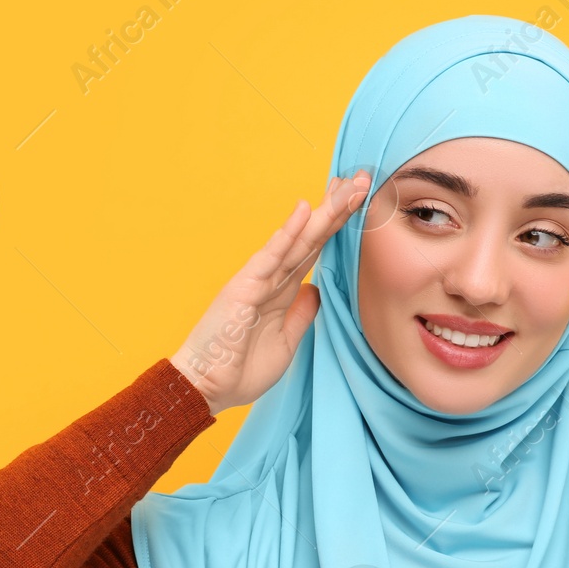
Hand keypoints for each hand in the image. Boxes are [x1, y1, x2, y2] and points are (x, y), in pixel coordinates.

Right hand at [170, 170, 370, 416]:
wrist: (206, 387)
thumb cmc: (239, 370)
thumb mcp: (286, 343)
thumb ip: (301, 314)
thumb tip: (316, 290)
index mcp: (281, 292)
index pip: (314, 251)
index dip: (335, 227)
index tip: (358, 202)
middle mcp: (271, 279)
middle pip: (311, 238)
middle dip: (336, 210)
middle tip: (362, 179)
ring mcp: (257, 280)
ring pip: (297, 240)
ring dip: (322, 213)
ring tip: (346, 187)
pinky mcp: (244, 286)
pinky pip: (271, 256)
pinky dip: (287, 232)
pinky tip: (304, 208)